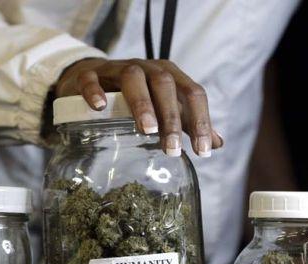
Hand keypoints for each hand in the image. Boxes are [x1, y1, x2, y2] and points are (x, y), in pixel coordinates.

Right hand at [55, 58, 223, 156]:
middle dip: (171, 117)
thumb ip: (187, 123)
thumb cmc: (135, 96)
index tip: (203, 151)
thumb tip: (217, 144)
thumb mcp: (163, 107)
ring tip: (147, 130)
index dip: (201, 121)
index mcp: (169, 75)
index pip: (192, 93)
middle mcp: (147, 68)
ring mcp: (117, 69)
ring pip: (133, 78)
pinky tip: (100, 108)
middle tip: (172, 148)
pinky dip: (96, 91)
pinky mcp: (90, 74)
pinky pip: (92, 79)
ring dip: (142, 103)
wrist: (94, 79)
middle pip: (165, 84)